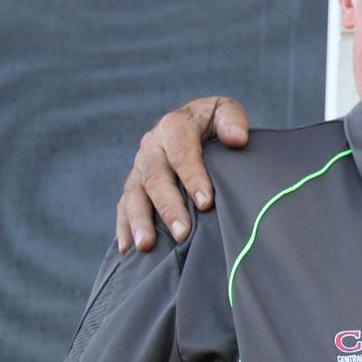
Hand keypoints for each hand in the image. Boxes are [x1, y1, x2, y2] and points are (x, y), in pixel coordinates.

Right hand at [115, 97, 248, 252]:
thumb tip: (237, 140)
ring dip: (139, 221)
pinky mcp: (134, 184)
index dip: (193, 177)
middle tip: (182, 233)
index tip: (206, 203)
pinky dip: (124, 227)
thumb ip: (232, 120)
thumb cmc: (214, 122)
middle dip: (168, 207)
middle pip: (155, 177)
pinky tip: (129, 249)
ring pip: (134, 194)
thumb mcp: (225, 112)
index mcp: (174, 126)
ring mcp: (139, 166)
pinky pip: (124, 205)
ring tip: (146, 246)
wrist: (194, 122)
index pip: (181, 153)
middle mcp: (151, 146)